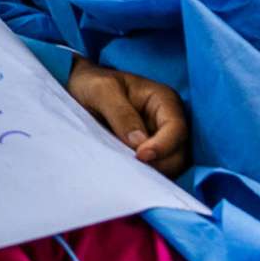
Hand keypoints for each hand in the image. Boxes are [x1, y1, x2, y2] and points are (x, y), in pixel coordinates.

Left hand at [64, 56, 189, 175]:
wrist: (79, 90)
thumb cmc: (92, 83)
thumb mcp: (101, 90)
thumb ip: (120, 112)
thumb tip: (139, 142)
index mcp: (163, 100)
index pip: (177, 128)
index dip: (163, 146)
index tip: (140, 156)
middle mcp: (168, 121)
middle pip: (180, 152)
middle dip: (161, 165)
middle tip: (134, 172)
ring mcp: (161, 139)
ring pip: (172, 166)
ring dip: (155, 174)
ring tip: (129, 175)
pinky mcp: (150, 154)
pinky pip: (157, 170)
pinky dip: (147, 177)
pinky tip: (129, 176)